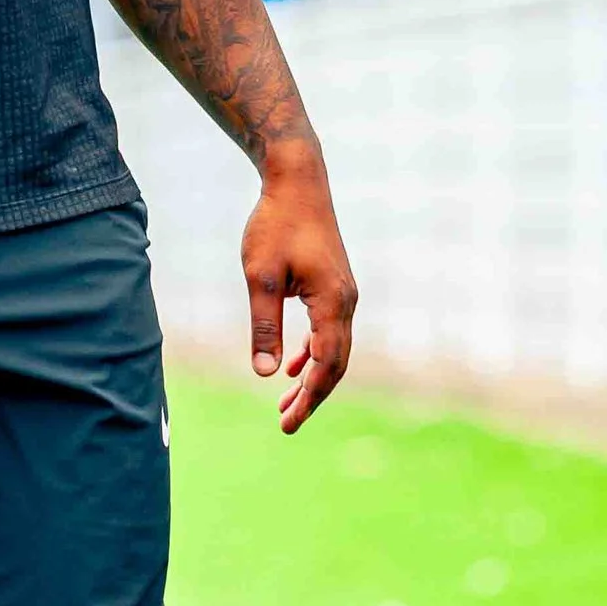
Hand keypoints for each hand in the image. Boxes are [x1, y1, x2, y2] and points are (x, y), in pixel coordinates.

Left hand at [243, 149, 356, 433]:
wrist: (297, 181)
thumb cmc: (275, 225)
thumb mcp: (260, 277)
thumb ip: (264, 326)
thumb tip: (265, 373)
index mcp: (333, 303)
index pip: (325, 364)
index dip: (308, 397)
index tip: (288, 424)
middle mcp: (346, 302)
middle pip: (335, 363)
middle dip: (312, 396)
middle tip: (286, 424)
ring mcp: (343, 293)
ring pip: (333, 348)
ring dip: (312, 376)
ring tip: (287, 403)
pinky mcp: (333, 285)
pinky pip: (328, 330)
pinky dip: (311, 352)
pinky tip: (291, 364)